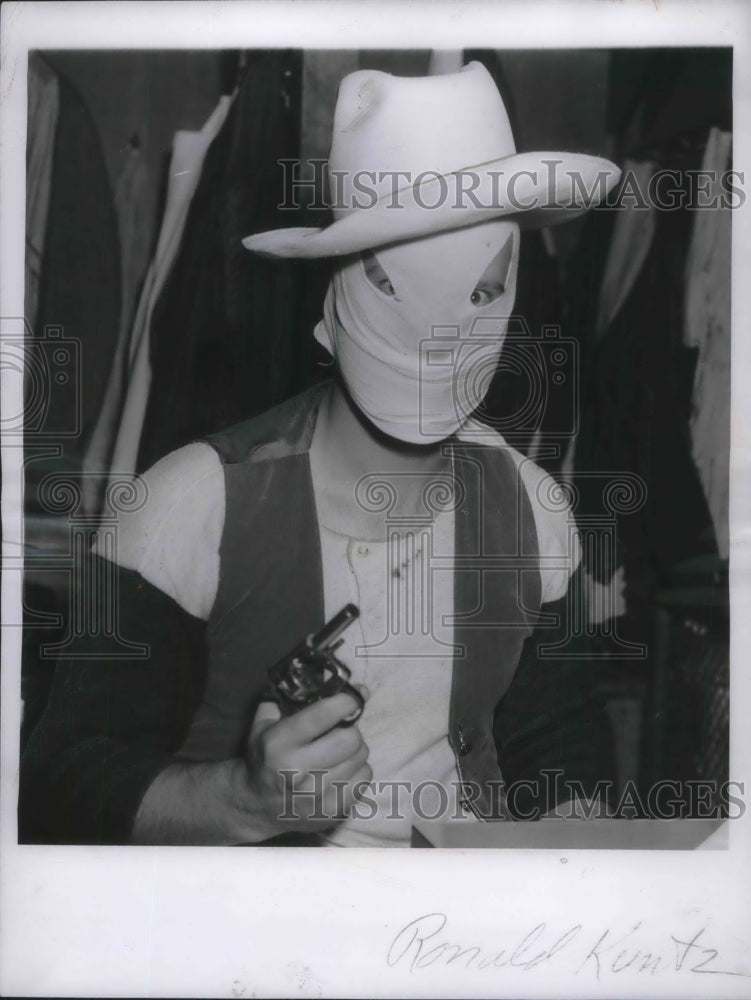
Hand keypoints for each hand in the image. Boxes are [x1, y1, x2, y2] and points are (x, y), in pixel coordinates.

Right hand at [237, 687, 371, 836]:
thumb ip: (289, 698)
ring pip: (361, 758)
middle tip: (342, 728)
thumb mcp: (262, 723)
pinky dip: (358, 769)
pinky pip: (365, 778)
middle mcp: (297, 772)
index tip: (353, 695)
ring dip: (355, 748)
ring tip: (340, 749)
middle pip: (350, 739)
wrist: (254, 805)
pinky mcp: (331, 812)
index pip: (323, 715)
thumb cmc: (263, 757)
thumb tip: (330, 679)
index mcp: (278, 745)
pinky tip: (342, 769)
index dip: (346, 701)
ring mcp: (316, 796)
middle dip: (350, 728)